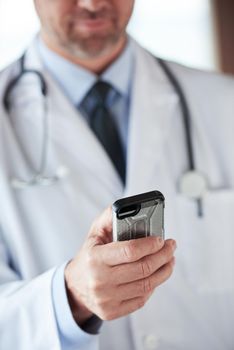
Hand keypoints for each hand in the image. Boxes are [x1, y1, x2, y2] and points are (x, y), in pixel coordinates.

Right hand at [65, 207, 176, 324]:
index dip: (150, 245)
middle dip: (163, 256)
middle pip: (143, 269)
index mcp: (95, 258)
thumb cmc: (89, 256)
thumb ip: (110, 217)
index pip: (130, 251)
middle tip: (170, 247)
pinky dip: (153, 286)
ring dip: (164, 271)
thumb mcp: (94, 233)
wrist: (74, 286)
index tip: (161, 239)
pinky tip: (156, 275)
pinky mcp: (112, 311)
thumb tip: (129, 207)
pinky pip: (141, 299)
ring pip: (146, 285)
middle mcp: (100, 280)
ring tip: (169, 260)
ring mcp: (106, 299)